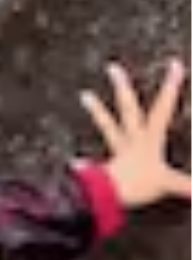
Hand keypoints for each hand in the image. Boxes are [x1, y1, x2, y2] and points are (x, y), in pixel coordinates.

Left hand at [80, 59, 190, 208]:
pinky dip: (85, 158)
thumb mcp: (170, 184)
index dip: (170, 87)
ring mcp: (115, 149)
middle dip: (123, 87)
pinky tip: (76, 156)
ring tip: (84, 95)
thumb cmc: (137, 186)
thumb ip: (187, 184)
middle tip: (113, 68)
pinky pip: (95, 155)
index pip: (162, 108)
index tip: (175, 65)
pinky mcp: (104, 162)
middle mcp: (131, 140)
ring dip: (97, 110)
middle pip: (128, 108)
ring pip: (107, 124)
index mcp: (149, 140)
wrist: (109, 194)